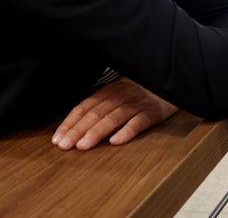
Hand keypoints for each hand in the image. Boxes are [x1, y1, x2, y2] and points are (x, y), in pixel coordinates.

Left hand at [51, 77, 176, 150]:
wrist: (170, 81)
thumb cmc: (142, 91)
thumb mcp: (119, 92)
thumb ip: (100, 104)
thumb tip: (74, 124)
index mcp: (109, 91)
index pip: (84, 107)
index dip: (70, 123)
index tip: (57, 138)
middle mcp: (121, 96)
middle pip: (95, 113)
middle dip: (78, 130)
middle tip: (65, 145)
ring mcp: (137, 104)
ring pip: (113, 117)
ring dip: (97, 132)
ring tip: (84, 145)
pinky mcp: (153, 112)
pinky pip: (139, 122)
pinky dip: (127, 131)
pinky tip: (116, 141)